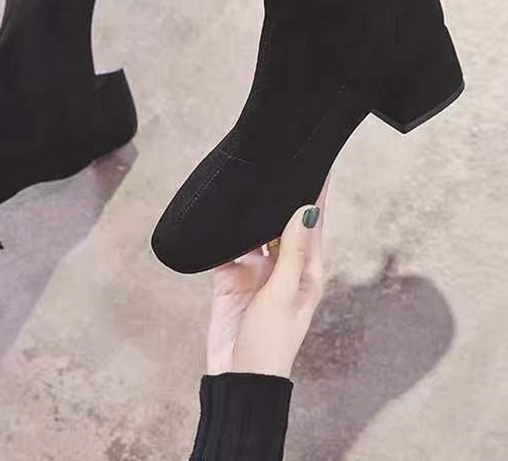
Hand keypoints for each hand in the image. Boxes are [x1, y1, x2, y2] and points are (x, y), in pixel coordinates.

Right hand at [206, 178, 328, 377]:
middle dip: (281, 196)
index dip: (316, 194)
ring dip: (253, 212)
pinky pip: (228, 246)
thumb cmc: (271, 344)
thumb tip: (307, 209)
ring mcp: (256, 271)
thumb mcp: (282, 293)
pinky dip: (225, 232)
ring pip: (255, 231)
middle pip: (283, 222)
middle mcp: (283, 266)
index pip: (313, 223)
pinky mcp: (231, 278)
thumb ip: (292, 250)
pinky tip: (222, 212)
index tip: (317, 163)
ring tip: (249, 179)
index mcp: (307, 270)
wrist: (237, 379)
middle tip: (276, 160)